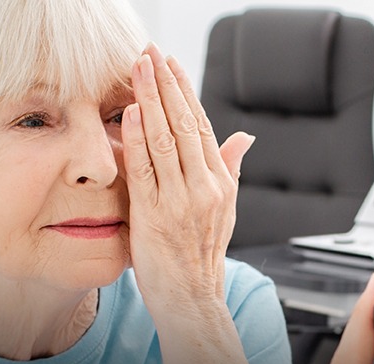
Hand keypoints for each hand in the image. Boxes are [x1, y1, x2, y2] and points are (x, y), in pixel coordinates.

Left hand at [123, 43, 253, 311]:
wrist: (192, 299)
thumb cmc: (202, 256)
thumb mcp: (225, 210)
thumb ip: (230, 169)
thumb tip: (244, 138)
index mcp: (220, 183)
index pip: (201, 125)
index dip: (185, 91)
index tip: (172, 64)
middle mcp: (203, 188)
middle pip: (183, 125)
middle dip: (166, 84)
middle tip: (151, 53)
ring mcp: (179, 202)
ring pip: (164, 140)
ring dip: (149, 101)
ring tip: (137, 70)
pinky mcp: (154, 216)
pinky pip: (144, 170)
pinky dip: (136, 139)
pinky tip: (129, 113)